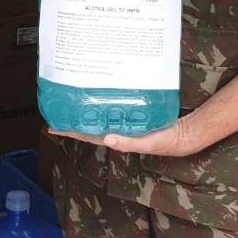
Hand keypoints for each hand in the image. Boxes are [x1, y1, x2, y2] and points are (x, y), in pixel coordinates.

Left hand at [52, 112, 205, 156]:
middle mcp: (117, 129)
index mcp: (116, 138)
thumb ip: (129, 143)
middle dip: (73, 118)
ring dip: (87, 109)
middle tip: (57, 108)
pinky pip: (114, 107)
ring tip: (72, 99)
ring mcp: (124, 121)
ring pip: (100, 115)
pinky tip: (99, 94)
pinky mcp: (133, 113)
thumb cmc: (166, 141)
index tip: (52, 126)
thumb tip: (108, 138)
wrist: (184, 133)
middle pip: (90, 124)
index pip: (88, 135)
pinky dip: (104, 102)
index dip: (70, 131)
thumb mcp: (148, 143)